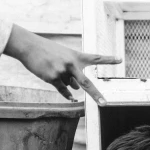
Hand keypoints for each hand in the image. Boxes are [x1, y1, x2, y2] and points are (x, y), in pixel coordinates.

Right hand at [3, 25, 120, 105]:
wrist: (29, 47)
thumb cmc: (48, 52)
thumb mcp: (64, 57)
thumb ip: (73, 72)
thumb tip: (77, 89)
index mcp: (77, 56)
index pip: (95, 58)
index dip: (108, 59)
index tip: (120, 59)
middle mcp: (72, 64)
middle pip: (86, 83)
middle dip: (95, 94)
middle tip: (104, 103)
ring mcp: (62, 71)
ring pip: (72, 85)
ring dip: (67, 82)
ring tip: (56, 69)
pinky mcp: (53, 78)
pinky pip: (64, 91)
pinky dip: (68, 95)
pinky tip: (72, 98)